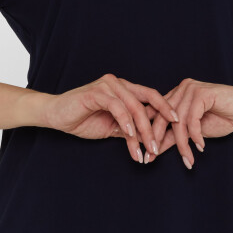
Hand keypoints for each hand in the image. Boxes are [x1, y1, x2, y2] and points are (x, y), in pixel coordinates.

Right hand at [44, 73, 179, 163]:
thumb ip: (130, 129)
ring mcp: (107, 86)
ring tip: (145, 149)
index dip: (165, 108)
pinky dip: (125, 121)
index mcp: (124, 89)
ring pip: (133, 106)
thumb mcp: (112, 127)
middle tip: (159, 146)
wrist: (55, 115)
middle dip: (155, 125)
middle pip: (145, 101)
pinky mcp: (96, 92)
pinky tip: (130, 135)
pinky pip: (117, 106)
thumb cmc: (82, 119)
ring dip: (141, 130)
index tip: (177, 124)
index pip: (150, 96)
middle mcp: (118, 83)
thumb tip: (150, 139)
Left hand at [143, 79, 232, 168]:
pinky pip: (192, 119)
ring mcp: (191, 89)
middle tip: (152, 158)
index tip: (146, 156)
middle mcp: (181, 89)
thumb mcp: (194, 132)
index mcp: (176, 95)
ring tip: (188, 159)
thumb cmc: (224, 118)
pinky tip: (201, 146)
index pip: (156, 115)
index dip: (149, 135)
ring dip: (182, 144)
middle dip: (157, 140)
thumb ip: (175, 137)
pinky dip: (196, 135)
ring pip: (178, 122)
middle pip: (162, 117)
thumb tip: (155, 150)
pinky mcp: (202, 93)